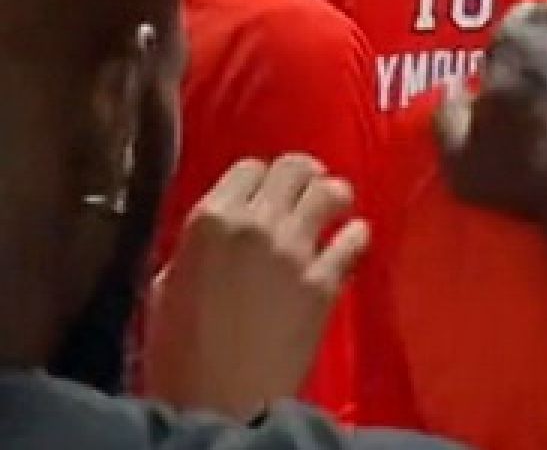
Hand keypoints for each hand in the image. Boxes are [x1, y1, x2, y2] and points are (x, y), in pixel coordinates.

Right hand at [143, 155, 368, 419]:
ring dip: (335, 196)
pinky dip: (356, 235)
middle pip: (294, 167)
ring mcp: (295, 249)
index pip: (249, 168)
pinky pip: (354, 238)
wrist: (217, 401)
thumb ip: (199, 248)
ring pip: (332, 191)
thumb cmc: (178, 353)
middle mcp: (256, 223)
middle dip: (303, 176)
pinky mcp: (325, 280)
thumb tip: (221, 233)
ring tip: (335, 208)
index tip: (266, 191)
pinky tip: (350, 241)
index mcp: (209, 220)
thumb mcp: (169, 287)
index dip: (260, 179)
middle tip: (307, 190)